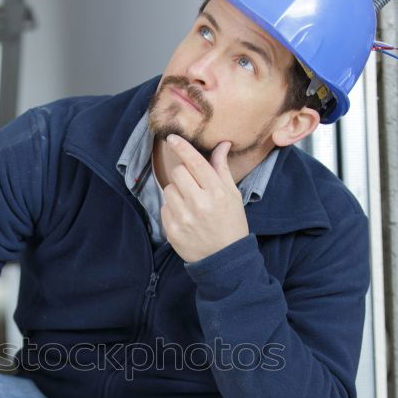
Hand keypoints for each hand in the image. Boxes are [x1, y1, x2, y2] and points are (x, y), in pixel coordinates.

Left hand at [160, 134, 249, 263]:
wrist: (224, 259)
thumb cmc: (231, 223)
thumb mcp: (233, 195)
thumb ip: (222, 169)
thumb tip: (221, 144)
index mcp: (216, 192)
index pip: (194, 162)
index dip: (182, 147)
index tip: (172, 137)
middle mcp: (199, 204)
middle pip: (177, 172)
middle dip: (183, 174)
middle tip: (193, 186)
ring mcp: (184, 218)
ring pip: (168, 189)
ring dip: (177, 193)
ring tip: (190, 205)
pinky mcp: (172, 231)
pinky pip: (164, 208)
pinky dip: (172, 210)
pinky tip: (185, 218)